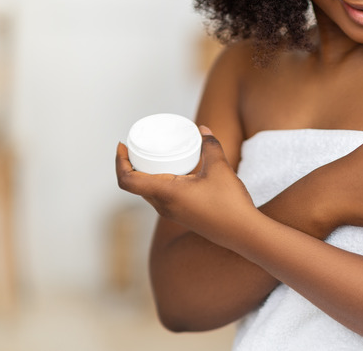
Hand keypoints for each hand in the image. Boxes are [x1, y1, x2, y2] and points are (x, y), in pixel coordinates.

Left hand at [115, 126, 256, 245]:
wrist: (243, 233)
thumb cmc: (229, 203)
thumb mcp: (219, 168)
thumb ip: (210, 146)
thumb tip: (203, 129)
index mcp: (165, 193)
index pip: (127, 180)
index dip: (119, 161)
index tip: (123, 145)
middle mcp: (163, 206)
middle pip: (135, 185)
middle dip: (131, 164)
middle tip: (138, 145)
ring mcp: (172, 213)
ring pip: (148, 191)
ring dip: (144, 174)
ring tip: (154, 155)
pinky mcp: (181, 215)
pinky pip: (161, 196)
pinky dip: (159, 182)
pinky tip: (173, 172)